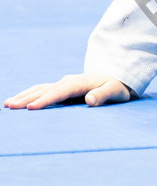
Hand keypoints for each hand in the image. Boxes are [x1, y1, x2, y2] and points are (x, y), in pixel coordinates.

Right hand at [4, 74, 131, 109]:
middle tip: (10, 106)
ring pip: (40, 89)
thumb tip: (89, 99)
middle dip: (27, 98)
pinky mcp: (62, 87)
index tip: (31, 108)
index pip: (60, 92)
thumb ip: (104, 95)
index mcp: (81, 82)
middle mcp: (69, 81)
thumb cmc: (117, 86)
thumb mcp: (116, 91)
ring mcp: (64, 83)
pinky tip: (19, 101)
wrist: (117, 76)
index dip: (46, 100)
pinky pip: (42, 90)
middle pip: (45, 89)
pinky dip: (30, 94)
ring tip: (8, 104)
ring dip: (24, 95)